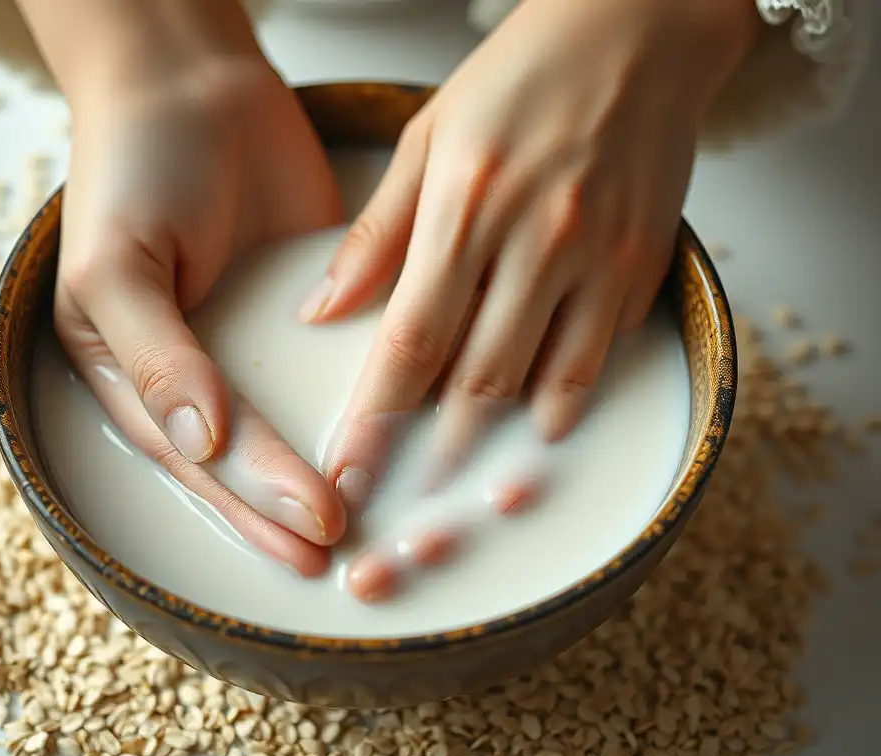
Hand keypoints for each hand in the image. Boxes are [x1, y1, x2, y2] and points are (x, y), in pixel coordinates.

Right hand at [53, 44, 346, 575]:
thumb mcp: (117, 264)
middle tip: (344, 545)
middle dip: (289, 505)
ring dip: (328, 471)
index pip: (196, 455)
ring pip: (292, 424)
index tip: (309, 529)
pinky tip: (394, 434)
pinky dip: (359, 402)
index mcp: (134, 373)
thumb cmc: (136, 168)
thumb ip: (156, 356)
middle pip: (245, 458)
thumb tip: (202, 443)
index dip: (250, 498)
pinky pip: (331, 366)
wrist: (196, 83)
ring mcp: (253, 346)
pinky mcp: (307, 314)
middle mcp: (193, 373)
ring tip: (373, 522)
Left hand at [305, 0, 756, 513]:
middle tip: (407, 496)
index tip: (351, 470)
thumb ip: (375, 234)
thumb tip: (321, 311)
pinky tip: (541, 416)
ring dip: (504, 437)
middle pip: (479, 377)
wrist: (638, 28)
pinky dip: (569, 393)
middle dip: (437, 450)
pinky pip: (603, 351)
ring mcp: (602, 253)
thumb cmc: (521, 75)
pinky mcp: (647, 262)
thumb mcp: (428, 137)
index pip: (413, 338)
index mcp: (468, 203)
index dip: (378, 417)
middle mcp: (538, 237)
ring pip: (549, 380)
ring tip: (468, 475)